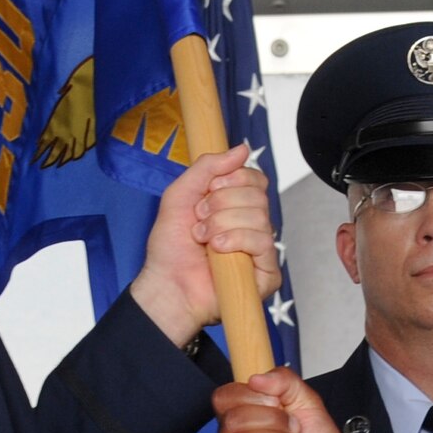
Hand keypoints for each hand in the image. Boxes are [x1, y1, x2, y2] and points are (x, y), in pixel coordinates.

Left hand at [129, 145, 279, 345]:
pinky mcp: (267, 272)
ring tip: (203, 239)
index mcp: (237, 207)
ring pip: (259, 216)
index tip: (207, 193)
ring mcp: (261, 250)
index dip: (232, 180)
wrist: (166, 284)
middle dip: (221, 204)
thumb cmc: (171, 247)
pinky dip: (234, 241)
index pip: (255, 179)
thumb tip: (241, 149)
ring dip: (221, 224)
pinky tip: (217, 251)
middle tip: (200, 220)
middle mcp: (252, 226)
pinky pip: (262, 242)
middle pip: (257, 195)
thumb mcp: (180, 194)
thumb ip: (207, 167)